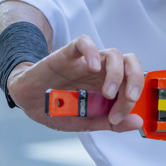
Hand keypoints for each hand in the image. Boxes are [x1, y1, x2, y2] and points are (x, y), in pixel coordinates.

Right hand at [7, 34, 143, 132]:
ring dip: (116, 74)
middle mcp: (101, 72)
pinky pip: (84, 42)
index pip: (132, 83)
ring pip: (113, 53)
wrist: (28, 102)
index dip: (130, 100)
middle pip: (130, 62)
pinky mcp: (67, 55)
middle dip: (136, 79)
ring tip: (106, 93)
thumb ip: (110, 122)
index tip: (116, 118)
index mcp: (108, 86)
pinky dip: (92, 52)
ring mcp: (86, 62)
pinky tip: (93, 67)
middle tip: (128, 98)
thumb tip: (137, 121)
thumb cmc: (56, 109)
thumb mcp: (85, 122)